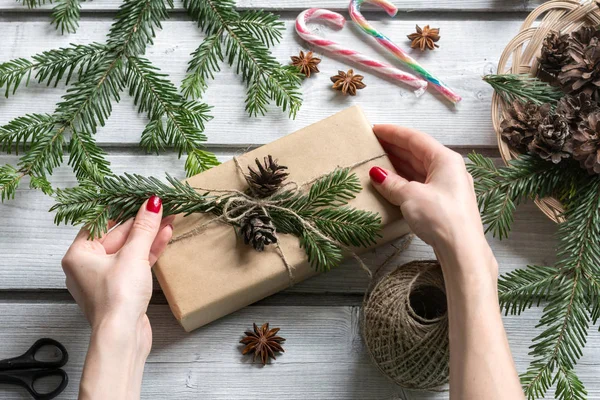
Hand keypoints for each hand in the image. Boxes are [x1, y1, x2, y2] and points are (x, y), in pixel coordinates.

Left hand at [61, 196, 173, 352]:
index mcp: (78, 254)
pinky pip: (134, 264)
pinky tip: (164, 237)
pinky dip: (149, 252)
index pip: (102, 223)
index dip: (123, 209)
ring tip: (168, 220)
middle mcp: (87, 266)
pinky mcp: (120, 289)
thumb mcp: (133, 255)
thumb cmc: (118, 297)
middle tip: (161, 208)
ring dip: (149, 236)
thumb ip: (144, 228)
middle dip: (141, 224)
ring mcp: (105, 279)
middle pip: (117, 236)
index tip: (141, 198)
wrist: (123, 336)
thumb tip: (152, 203)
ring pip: (128, 250)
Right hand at [369, 125, 484, 253]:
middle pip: (418, 152)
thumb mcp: (410, 196)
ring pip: (419, 168)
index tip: (374, 129)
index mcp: (445, 159)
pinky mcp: (444, 202)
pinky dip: (405, 180)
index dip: (393, 133)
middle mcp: (449, 169)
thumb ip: (392, 183)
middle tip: (373, 144)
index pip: (415, 138)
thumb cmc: (441, 217)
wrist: (462, 250)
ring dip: (399, 165)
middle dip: (395, 147)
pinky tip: (391, 183)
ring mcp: (447, 186)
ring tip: (378, 161)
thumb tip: (377, 174)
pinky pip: (421, 183)